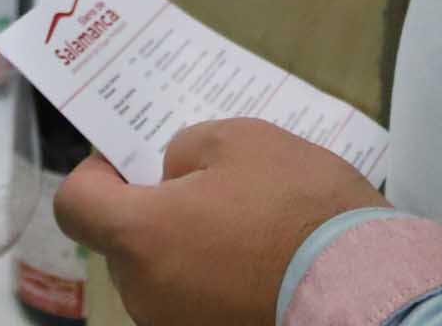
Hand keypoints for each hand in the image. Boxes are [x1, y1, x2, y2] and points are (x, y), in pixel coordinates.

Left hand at [55, 121, 386, 325]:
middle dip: (150, 212)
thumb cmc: (297, 203)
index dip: (93, 176)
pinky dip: (213, 279)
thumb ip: (184, 150)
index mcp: (139, 236)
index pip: (75, 206)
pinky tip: (259, 260)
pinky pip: (194, 301)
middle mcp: (145, 294)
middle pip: (122, 243)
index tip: (124, 162)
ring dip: (184, 248)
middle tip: (203, 186)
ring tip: (243, 223)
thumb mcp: (238, 140)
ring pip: (160, 276)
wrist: (365, 285)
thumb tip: (171, 177)